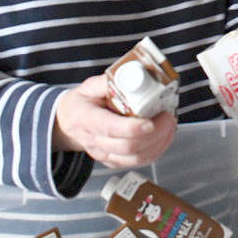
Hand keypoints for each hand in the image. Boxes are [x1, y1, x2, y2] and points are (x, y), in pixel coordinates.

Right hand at [53, 74, 176, 167]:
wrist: (68, 123)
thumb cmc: (81, 103)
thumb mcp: (89, 86)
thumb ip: (109, 81)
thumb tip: (131, 75)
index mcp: (86, 119)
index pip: (110, 128)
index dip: (133, 128)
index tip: (151, 121)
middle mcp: (94, 141)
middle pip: (128, 146)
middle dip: (155, 133)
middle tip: (168, 117)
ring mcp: (104, 154)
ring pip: (136, 158)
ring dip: (159, 143)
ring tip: (170, 124)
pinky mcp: (114, 161)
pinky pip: (138, 162)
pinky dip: (156, 150)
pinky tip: (165, 136)